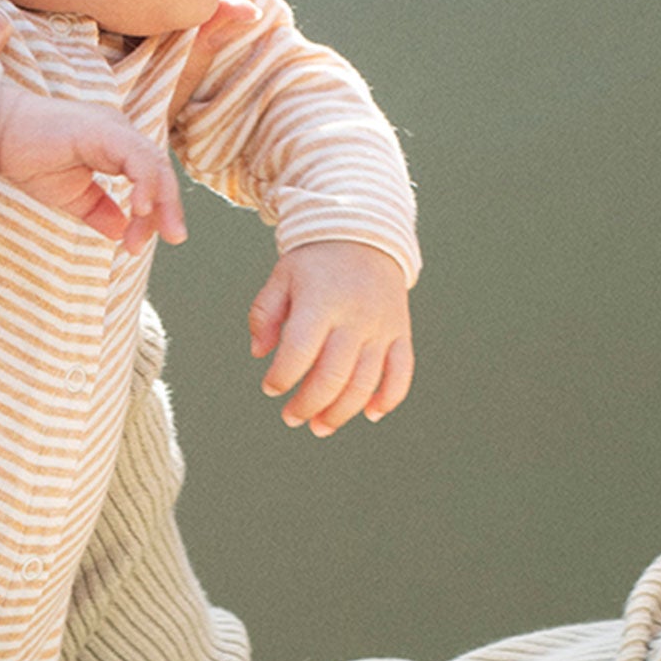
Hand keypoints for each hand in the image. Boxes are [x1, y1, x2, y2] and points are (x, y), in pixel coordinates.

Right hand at [0, 84, 187, 248]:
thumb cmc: (28, 158)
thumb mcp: (72, 195)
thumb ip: (99, 211)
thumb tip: (122, 232)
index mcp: (116, 146)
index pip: (150, 178)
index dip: (155, 211)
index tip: (136, 245)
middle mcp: (120, 133)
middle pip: (159, 171)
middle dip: (169, 207)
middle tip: (175, 238)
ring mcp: (113, 128)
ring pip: (154, 163)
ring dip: (162, 201)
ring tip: (162, 233)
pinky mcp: (102, 130)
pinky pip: (137, 157)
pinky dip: (145, 183)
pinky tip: (141, 209)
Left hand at [249, 241, 414, 434]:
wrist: (366, 234)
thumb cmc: (316, 262)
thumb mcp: (282, 277)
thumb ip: (264, 314)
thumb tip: (258, 353)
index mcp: (321, 302)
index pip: (300, 351)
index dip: (282, 377)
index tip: (270, 387)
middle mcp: (355, 317)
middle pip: (333, 376)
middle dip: (308, 405)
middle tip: (291, 418)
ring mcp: (381, 328)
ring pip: (365, 383)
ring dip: (341, 412)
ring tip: (320, 426)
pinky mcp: (400, 333)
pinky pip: (401, 374)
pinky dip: (387, 399)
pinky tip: (369, 414)